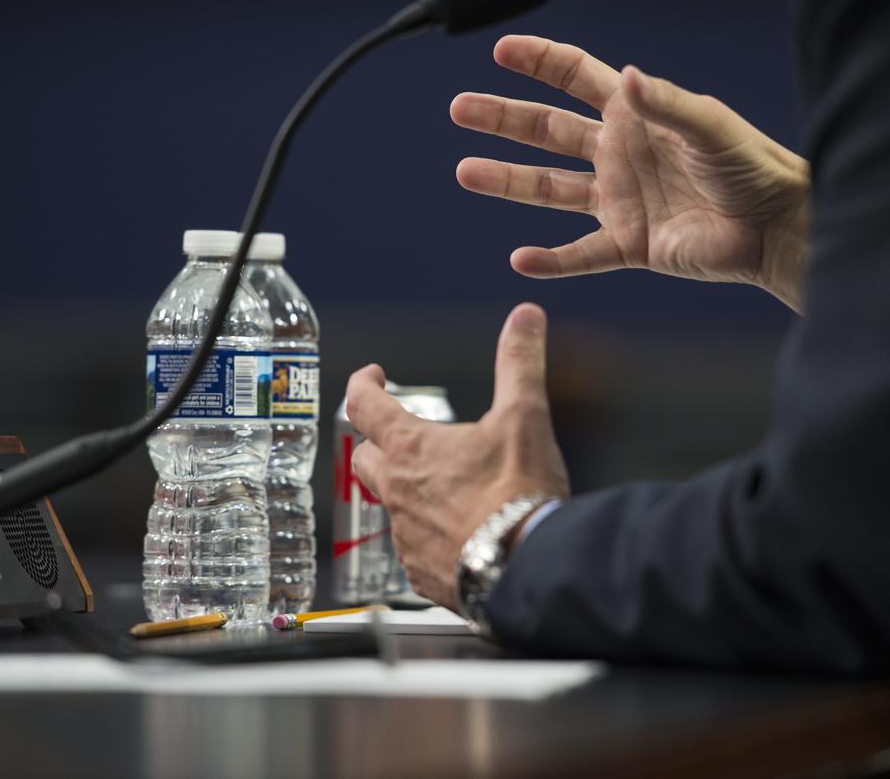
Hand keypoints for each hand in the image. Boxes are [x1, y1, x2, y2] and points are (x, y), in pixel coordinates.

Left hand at [346, 303, 568, 608]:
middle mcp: (398, 491)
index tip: (372, 376)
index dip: (363, 383)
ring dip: (408, 490)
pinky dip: (428, 535)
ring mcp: (405, 536)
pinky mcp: (421, 573)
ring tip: (443, 486)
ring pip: (391, 505)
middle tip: (398, 432)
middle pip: (365, 457)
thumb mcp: (524, 416)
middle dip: (376, 440)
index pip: (364, 405)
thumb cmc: (518, 495)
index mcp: (412, 448)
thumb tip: (525, 317)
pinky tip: (458, 533)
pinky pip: (413, 548)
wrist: (526, 567)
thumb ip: (520, 362)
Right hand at [451, 35, 810, 311]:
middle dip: (504, 119)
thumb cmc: (752, 167)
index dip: (540, 62)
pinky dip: (551, 261)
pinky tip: (521, 259)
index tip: (502, 50)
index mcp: (635, 115)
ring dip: (508, 181)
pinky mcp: (629, 244)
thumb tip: (627, 77)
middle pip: (548, 131)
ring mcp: (619, 199)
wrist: (774, 228)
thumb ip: (664, 103)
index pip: (577, 78)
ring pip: (550, 189)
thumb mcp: (709, 126)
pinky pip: (580, 254)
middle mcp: (619, 154)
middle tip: (461, 108)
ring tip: (465, 172)